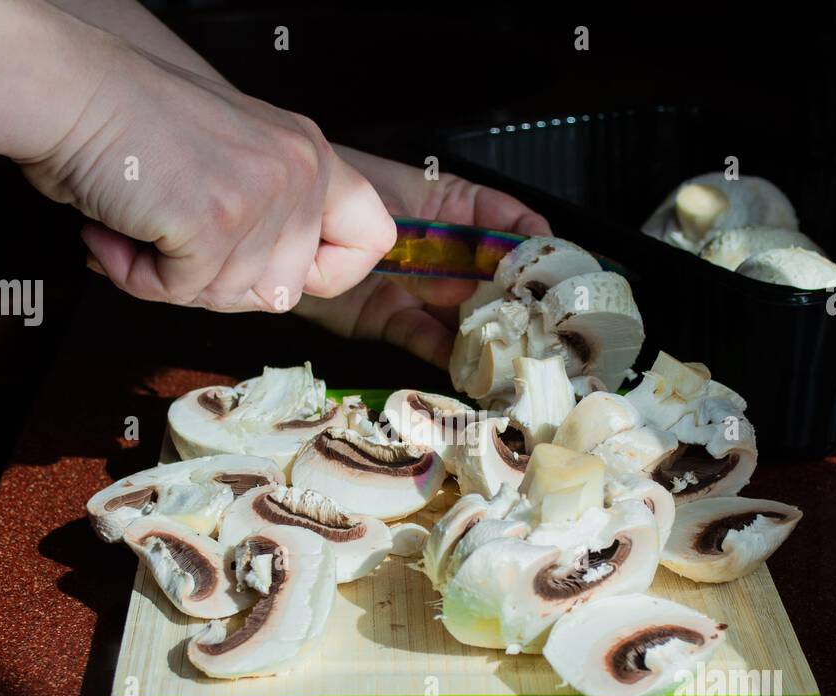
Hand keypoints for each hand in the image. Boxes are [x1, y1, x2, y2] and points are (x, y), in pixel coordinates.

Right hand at [20, 46, 394, 312]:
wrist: (65, 91)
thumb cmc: (128, 127)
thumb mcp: (232, 161)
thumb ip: (267, 217)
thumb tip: (271, 295)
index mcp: (310, 154)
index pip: (374, 240)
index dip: (331, 276)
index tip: (284, 274)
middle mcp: (299, 170)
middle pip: (284, 292)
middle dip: (217, 285)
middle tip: (171, 244)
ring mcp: (262, 196)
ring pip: (227, 298)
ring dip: (168, 278)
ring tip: (136, 224)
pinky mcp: (216, 222)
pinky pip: (179, 293)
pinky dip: (133, 274)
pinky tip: (112, 229)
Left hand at [292, 147, 551, 367]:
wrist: (280, 220)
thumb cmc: (336, 188)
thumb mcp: (392, 199)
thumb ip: (438, 233)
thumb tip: (471, 281)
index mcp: (448, 206)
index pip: (503, 221)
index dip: (531, 241)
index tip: (555, 260)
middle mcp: (441, 252)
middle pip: (490, 277)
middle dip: (518, 300)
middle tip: (545, 320)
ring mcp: (418, 287)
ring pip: (463, 314)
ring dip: (488, 334)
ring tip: (516, 352)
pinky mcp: (389, 320)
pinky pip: (425, 339)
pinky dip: (447, 355)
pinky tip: (471, 367)